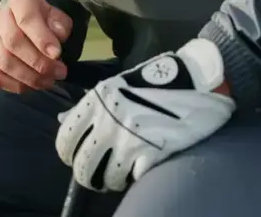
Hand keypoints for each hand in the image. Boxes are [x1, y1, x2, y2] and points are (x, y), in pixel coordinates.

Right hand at [0, 0, 72, 93]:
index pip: (26, 19)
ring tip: (49, 81)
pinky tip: (32, 86)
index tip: (58, 54)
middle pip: (13, 42)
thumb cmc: (45, 21)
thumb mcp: (58, 17)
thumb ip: (60, 25)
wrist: (27, 22)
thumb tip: (57, 37)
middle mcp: (0, 17)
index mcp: (19, 1)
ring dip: (29, 77)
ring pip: (4, 62)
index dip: (42, 39)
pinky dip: (15, 85)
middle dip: (39, 62)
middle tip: (59, 72)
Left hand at [55, 38, 235, 191]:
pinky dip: (134, 177)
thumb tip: (63, 120)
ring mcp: (130, 140)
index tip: (75, 156)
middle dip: (87, 175)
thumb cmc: (156, 80)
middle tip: (96, 175)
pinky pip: (133, 178)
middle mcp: (109, 122)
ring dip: (111, 180)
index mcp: (97, 101)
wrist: (197, 80)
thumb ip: (92, 105)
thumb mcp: (117, 85)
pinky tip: (138, 170)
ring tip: (118, 175)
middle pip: (83, 166)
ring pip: (107, 178)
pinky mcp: (154, 154)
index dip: (68, 153)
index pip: (65, 138)